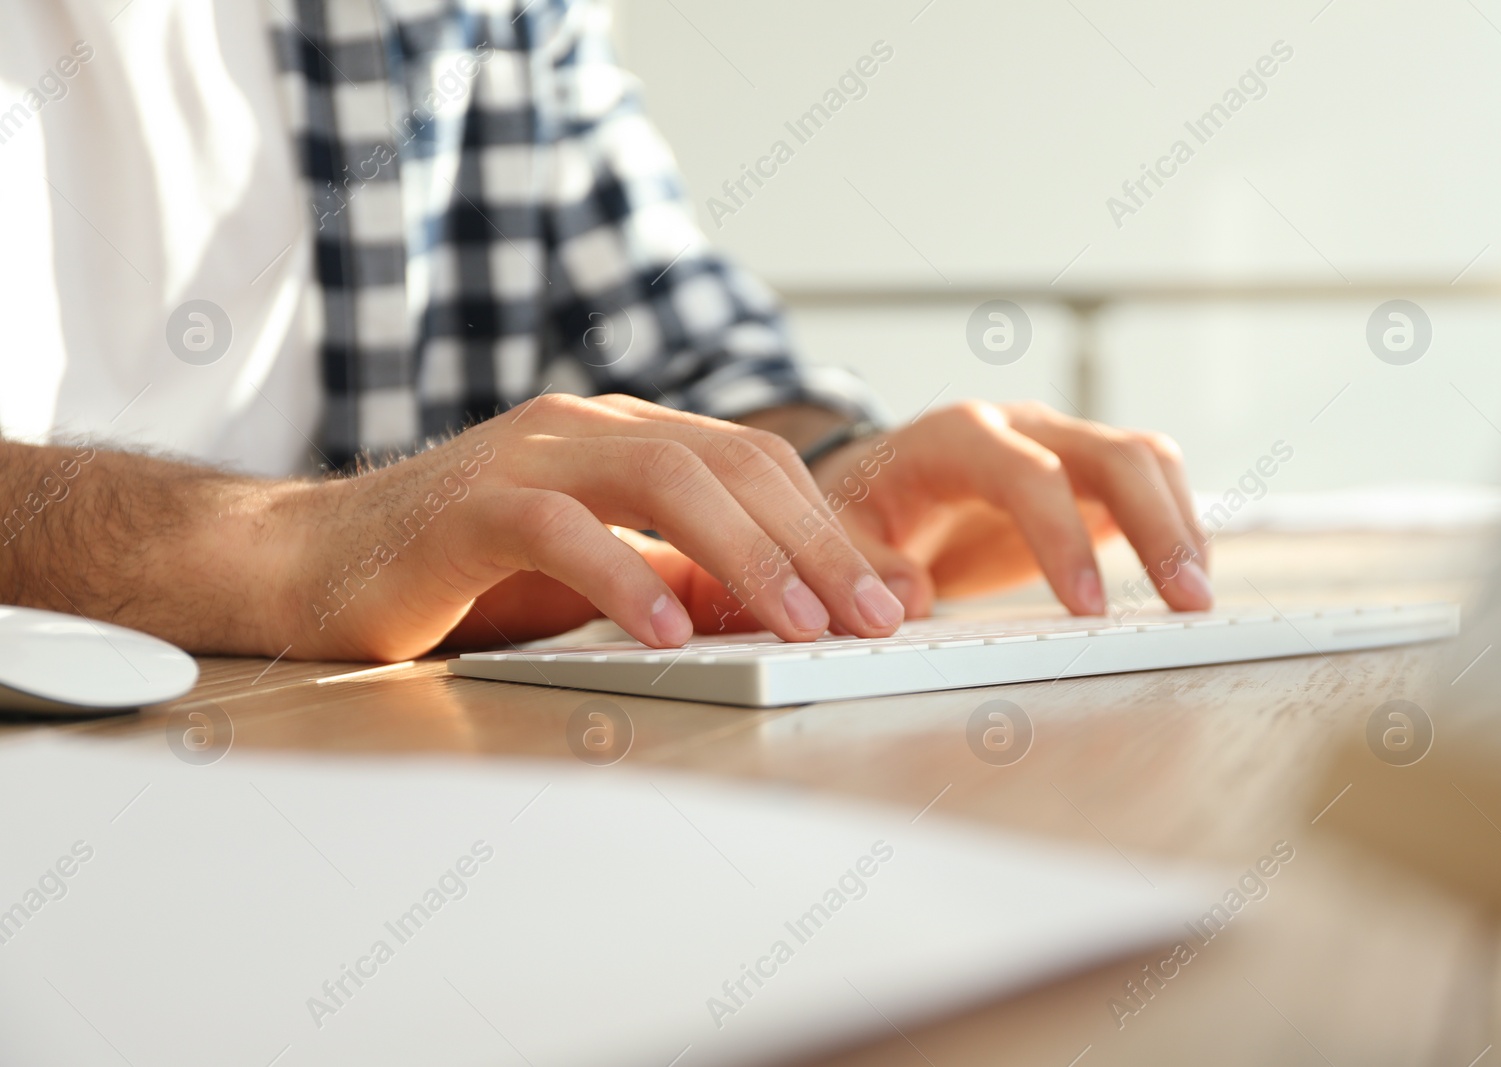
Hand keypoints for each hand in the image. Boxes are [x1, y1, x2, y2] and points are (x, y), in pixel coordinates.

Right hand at [280, 394, 904, 659]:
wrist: (315, 562)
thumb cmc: (469, 575)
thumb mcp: (603, 576)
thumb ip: (690, 577)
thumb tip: (801, 607)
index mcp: (629, 434)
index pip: (758, 464)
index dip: (832, 526)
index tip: (893, 595)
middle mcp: (587, 426)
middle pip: (732, 463)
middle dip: (816, 542)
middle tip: (874, 616)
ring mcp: (527, 454)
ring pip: (663, 477)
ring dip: (747, 553)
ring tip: (800, 625)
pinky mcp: (468, 504)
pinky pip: (560, 527)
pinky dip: (622, 577)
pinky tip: (668, 632)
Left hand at [807, 401, 1211, 618]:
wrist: (877, 481)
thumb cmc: (860, 505)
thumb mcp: (838, 532)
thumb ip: (863, 562)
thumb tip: (906, 600)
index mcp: (958, 435)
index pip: (1027, 472)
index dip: (1061, 535)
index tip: (1087, 607)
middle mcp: (1022, 427)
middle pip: (1112, 452)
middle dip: (1156, 523)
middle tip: (1184, 600)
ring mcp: (1062, 445)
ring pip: (1145, 460)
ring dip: (1180, 524)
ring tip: (1195, 599)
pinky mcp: (1087, 476)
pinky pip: (1148, 487)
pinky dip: (1176, 528)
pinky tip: (1184, 582)